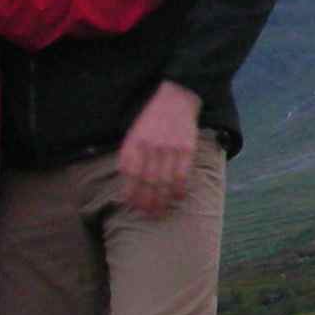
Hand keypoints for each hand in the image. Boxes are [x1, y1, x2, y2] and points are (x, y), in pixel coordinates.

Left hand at [118, 81, 201, 218]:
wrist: (175, 99)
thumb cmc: (152, 120)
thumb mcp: (134, 133)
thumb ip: (130, 155)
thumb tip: (128, 183)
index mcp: (134, 142)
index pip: (129, 174)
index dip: (130, 192)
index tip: (132, 206)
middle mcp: (150, 147)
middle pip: (146, 182)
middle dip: (146, 202)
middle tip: (147, 215)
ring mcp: (169, 149)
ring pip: (163, 182)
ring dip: (161, 200)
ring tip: (159, 212)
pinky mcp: (186, 149)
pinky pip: (182, 175)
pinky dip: (179, 189)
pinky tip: (177, 197)